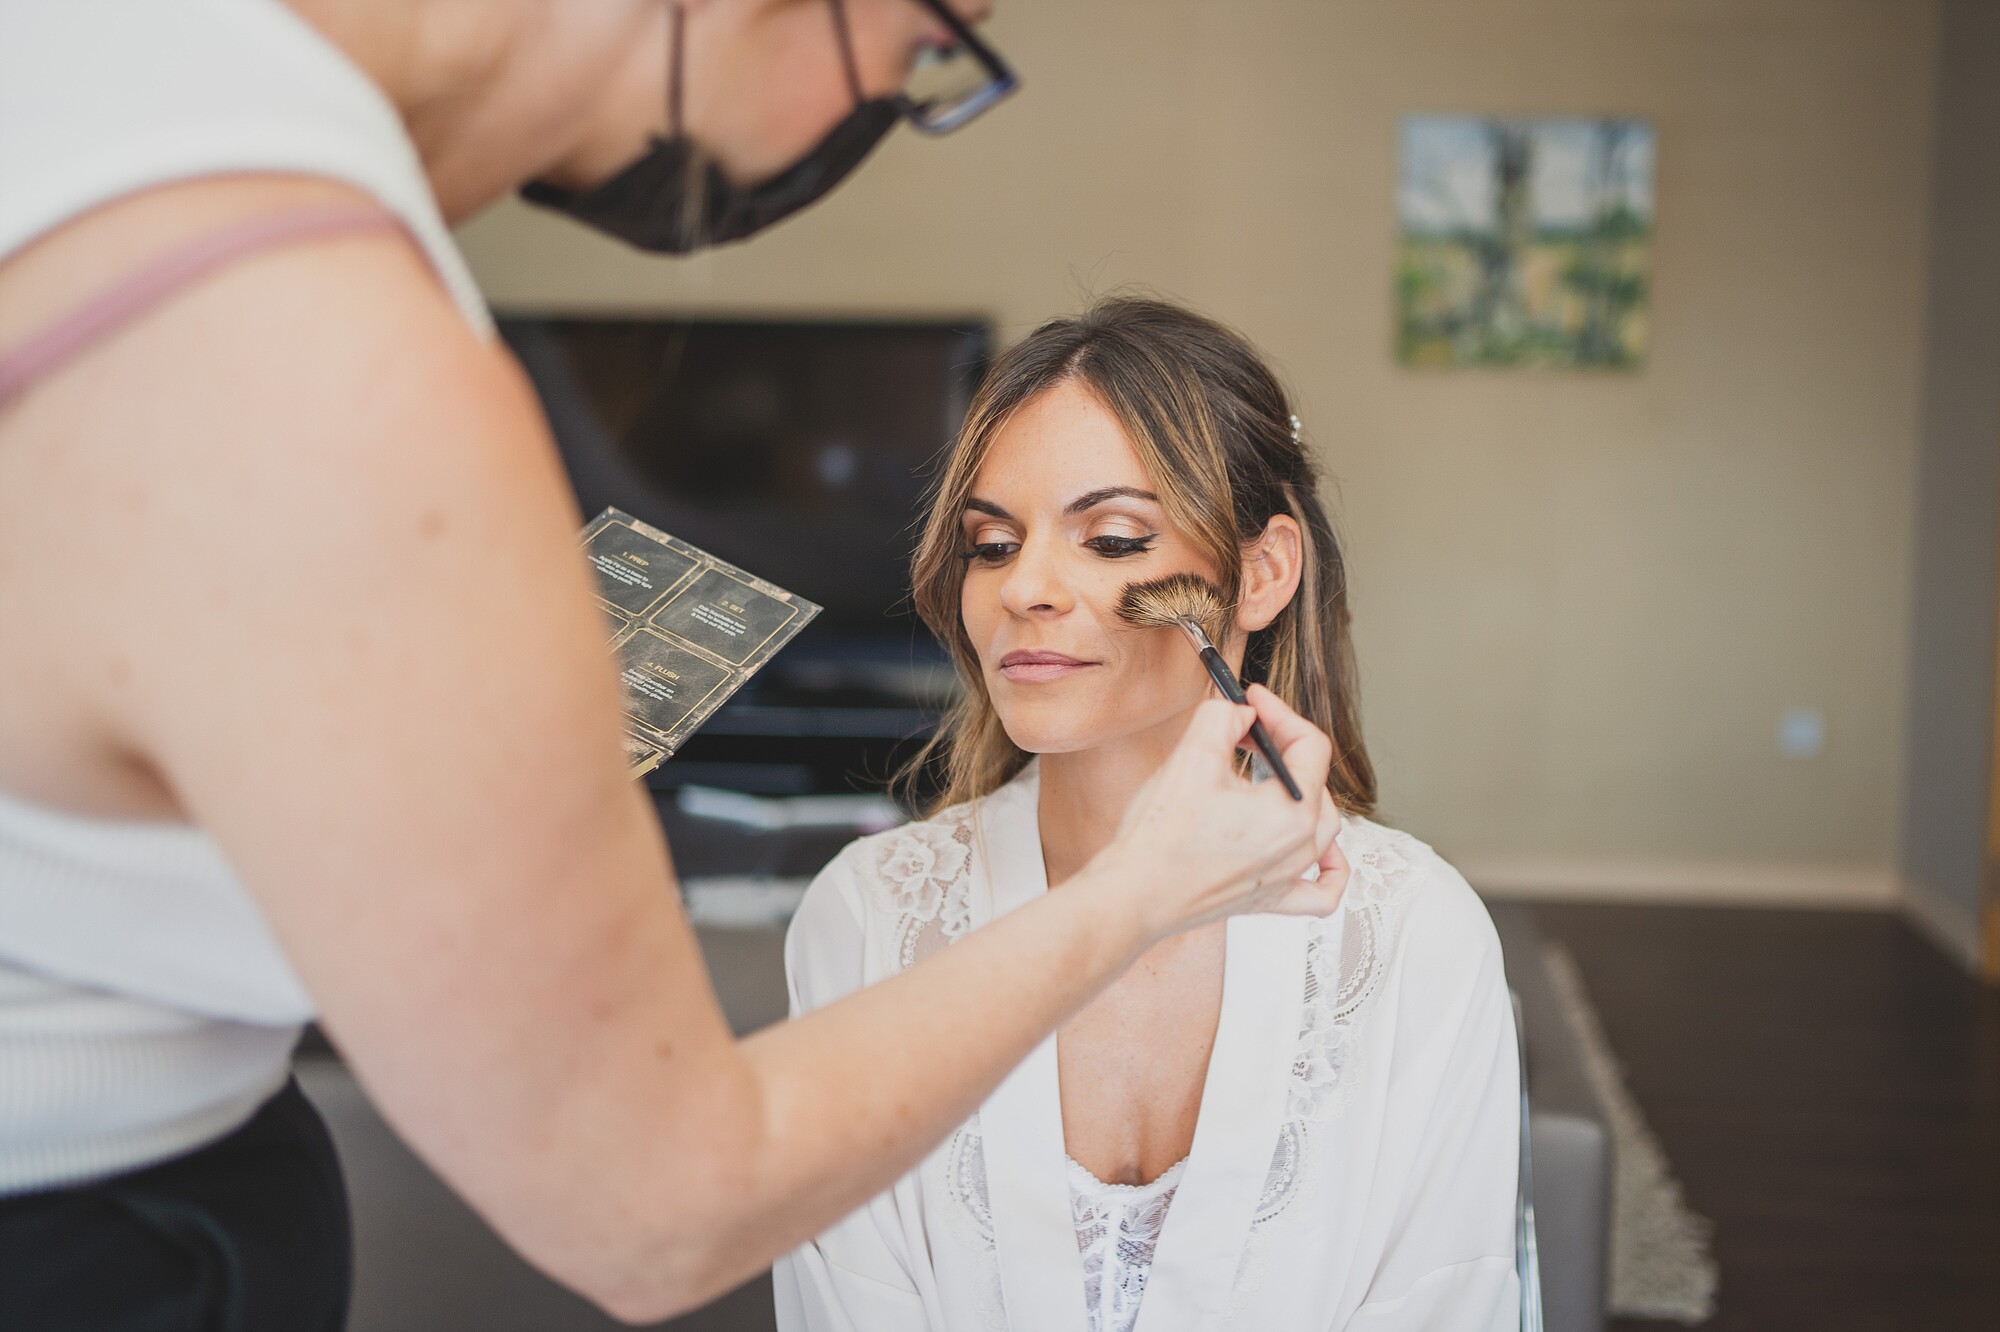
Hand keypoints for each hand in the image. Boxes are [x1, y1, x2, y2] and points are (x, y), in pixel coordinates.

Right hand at [1085, 686, 1349, 945]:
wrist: (1134, 894)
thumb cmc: (1160, 838)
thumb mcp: (1192, 756)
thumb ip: (1223, 717)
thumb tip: (1241, 713)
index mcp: (1292, 811)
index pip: (1309, 744)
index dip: (1279, 712)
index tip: (1252, 700)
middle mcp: (1300, 847)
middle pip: (1316, 780)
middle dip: (1282, 746)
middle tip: (1244, 730)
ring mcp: (1288, 877)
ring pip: (1323, 826)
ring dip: (1302, 792)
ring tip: (1268, 775)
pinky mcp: (1269, 899)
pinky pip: (1321, 889)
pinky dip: (1330, 868)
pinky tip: (1320, 853)